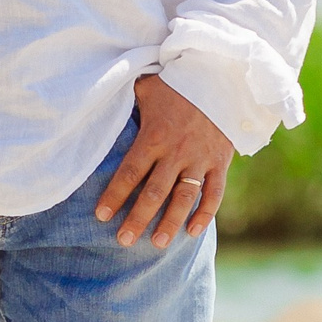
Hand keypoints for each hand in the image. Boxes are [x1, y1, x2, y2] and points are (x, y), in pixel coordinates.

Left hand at [94, 73, 233, 248]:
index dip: (115, 195)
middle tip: (124, 240)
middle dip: (138, 219)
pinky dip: (205, 214)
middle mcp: (176, 152)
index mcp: (154, 136)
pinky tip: (193, 232)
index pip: (130, 172)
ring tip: (157, 243)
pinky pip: (214, 193)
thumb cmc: (178, 82)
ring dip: (170, 222)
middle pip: (154, 193)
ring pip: (184, 198)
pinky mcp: (220, 162)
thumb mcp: (148, 87)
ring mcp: (200, 159)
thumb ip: (127, 101)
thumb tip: (99, 101)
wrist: (222, 77)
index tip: (101, 215)